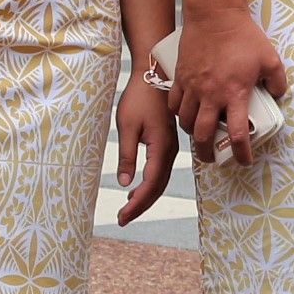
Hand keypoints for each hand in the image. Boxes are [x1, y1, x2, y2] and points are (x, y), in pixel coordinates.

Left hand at [112, 73, 178, 223]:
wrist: (153, 74)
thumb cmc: (138, 97)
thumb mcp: (127, 126)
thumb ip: (127, 156)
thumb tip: (125, 183)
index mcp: (161, 148)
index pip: (150, 185)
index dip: (137, 203)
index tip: (122, 216)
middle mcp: (170, 151)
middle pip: (158, 187)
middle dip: (140, 205)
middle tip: (123, 218)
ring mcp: (171, 147)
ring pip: (161, 180)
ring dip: (145, 196)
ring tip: (128, 207)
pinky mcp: (167, 142)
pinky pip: (160, 170)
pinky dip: (149, 184)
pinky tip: (137, 187)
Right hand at [175, 5, 286, 167]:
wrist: (215, 14)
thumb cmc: (244, 35)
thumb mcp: (271, 58)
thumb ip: (278, 81)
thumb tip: (277, 94)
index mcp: (235, 94)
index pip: (237, 135)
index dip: (241, 153)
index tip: (244, 161)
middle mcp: (211, 96)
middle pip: (204, 136)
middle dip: (208, 154)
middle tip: (212, 158)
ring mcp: (193, 87)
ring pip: (186, 123)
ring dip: (193, 134)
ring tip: (199, 137)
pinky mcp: (180, 77)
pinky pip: (174, 104)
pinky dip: (178, 115)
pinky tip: (185, 115)